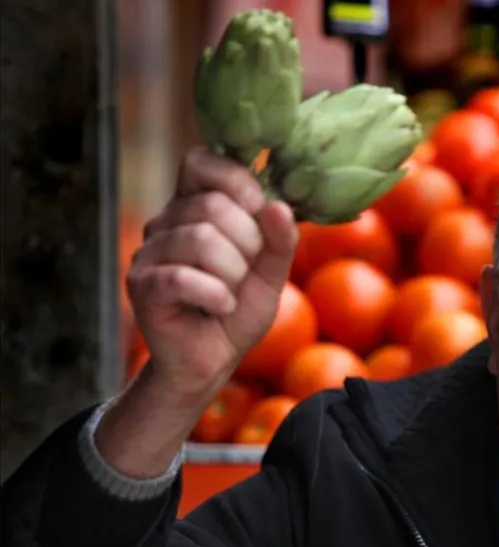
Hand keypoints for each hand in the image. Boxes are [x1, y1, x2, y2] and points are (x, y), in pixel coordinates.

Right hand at [129, 147, 297, 393]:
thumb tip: (277, 205)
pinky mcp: (143, 284)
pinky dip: (215, 295)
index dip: (233, 178)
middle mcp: (167, 221)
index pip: (199, 161)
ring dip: (233, 274)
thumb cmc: (239, 308)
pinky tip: (221, 306)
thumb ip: (281, 238)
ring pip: (201, 239)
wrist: (212, 358)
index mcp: (195, 205)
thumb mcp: (272, 271)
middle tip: (245, 273)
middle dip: (248, 243)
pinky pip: (182, 277)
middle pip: (212, 205)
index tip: (258, 205)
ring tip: (231, 295)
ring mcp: (149, 251)